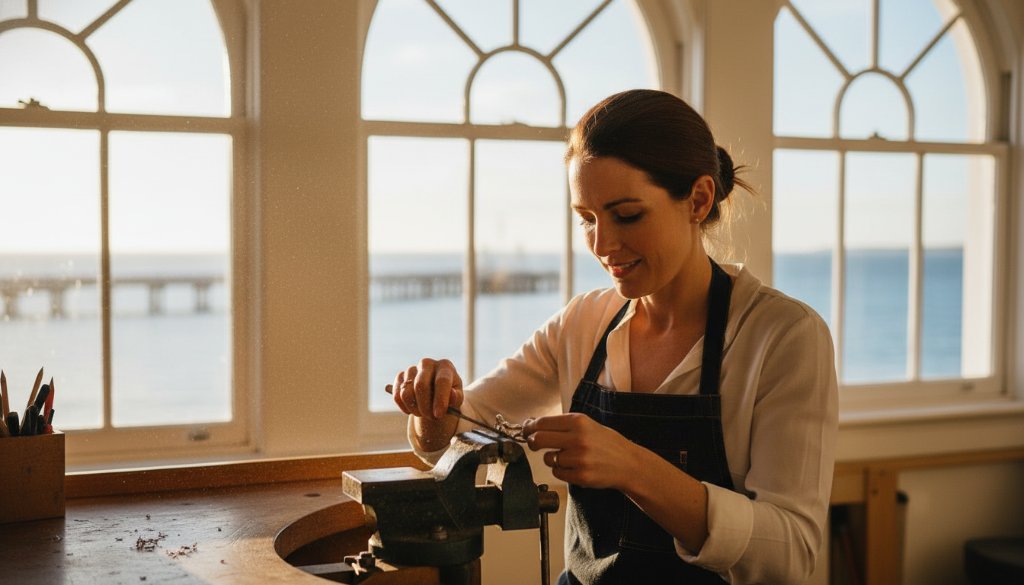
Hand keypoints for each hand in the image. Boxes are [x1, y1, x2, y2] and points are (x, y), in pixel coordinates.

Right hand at [391, 358, 463, 420]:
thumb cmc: (449, 394)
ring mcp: (412, 369)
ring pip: (406, 392)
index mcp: (445, 366)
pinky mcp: (400, 377)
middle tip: (431, 417)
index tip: (438, 414)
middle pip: (420, 385)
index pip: (441, 381)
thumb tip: (451, 396)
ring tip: (423, 413)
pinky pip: (397, 395)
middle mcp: (427, 364)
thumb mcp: (457, 397)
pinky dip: (404, 407)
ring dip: (414, 408)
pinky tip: (412, 410)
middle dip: (425, 406)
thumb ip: (456, 397)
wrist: (435, 391)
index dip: (440, 399)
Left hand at [523, 413, 637, 489]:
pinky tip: (574, 467)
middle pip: (539, 439)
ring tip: (568, 457)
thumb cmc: (606, 443)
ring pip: (548, 458)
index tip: (526, 430)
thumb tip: (534, 425)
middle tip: (534, 444)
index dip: (530, 427)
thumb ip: (563, 425)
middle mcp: (578, 438)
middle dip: (533, 442)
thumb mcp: (588, 425)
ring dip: (552, 459)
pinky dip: (561, 471)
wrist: (628, 464)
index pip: (543, 422)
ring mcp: (579, 458)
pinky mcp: (580, 476)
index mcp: (579, 421)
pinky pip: (557, 473)